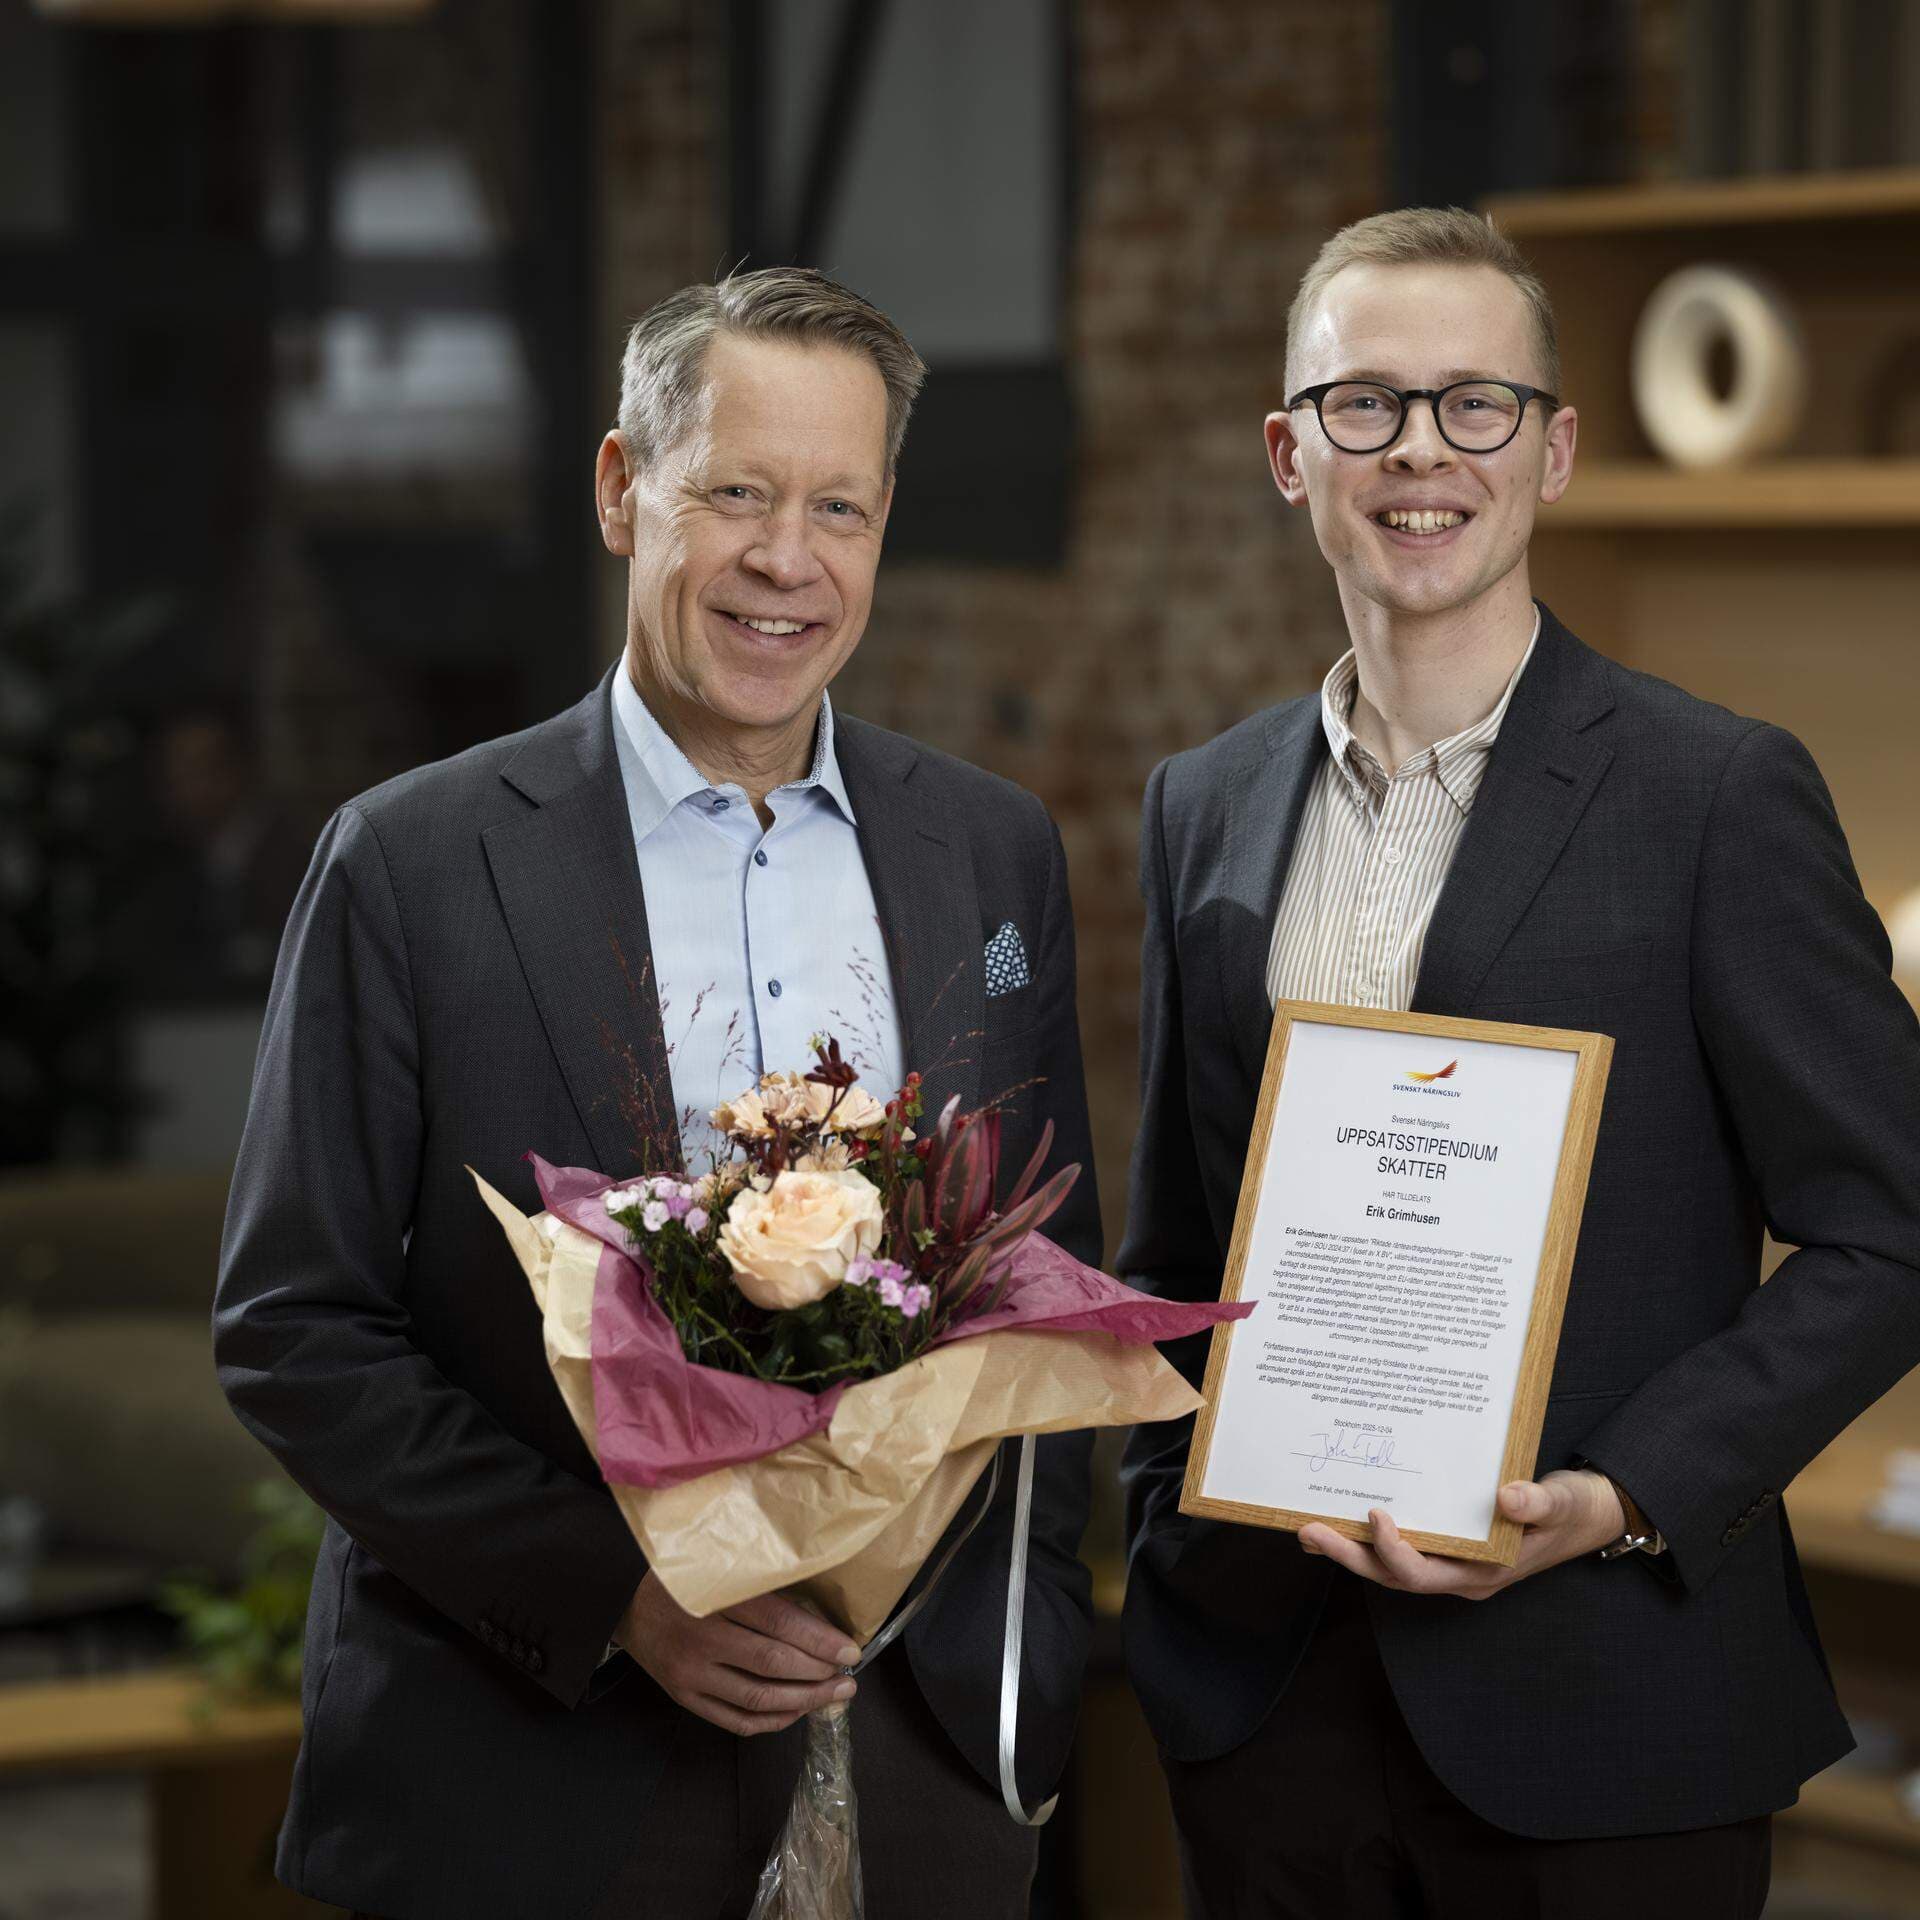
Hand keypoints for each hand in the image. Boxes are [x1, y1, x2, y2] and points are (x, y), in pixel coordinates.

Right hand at [617, 1574, 859, 1735]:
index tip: (849, 1648)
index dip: (818, 1638)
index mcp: (712, 1597)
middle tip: (848, 1676)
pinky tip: (797, 1711)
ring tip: (834, 1696)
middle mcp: (700, 1640)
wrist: (622, 1599)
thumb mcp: (716, 1563)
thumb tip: (817, 1609)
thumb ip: (760, 1581)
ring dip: (803, 1701)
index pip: (777, 1622)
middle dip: (818, 1673)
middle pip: (772, 1663)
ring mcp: (690, 1674)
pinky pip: (735, 1720)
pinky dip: (772, 1720)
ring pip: (757, 1698)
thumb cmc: (679, 1574)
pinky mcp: (684, 1697)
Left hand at [1297, 1469, 1626, 1599]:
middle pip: (1394, 1574)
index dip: (1394, 1551)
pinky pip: (1402, 1546)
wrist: (1589, 1514)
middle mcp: (1460, 1574)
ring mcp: (1452, 1562)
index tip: (1375, 1515)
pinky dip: (1368, 1538)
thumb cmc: (1575, 1510)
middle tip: (1309, 1530)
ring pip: (1391, 1565)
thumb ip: (1537, 1503)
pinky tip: (1342, 1519)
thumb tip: (1506, 1497)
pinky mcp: (1448, 1545)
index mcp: (1484, 1572)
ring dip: (1350, 1549)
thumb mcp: (1563, 1502)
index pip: (1425, 1574)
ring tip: (1309, 1529)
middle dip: (1350, 1556)